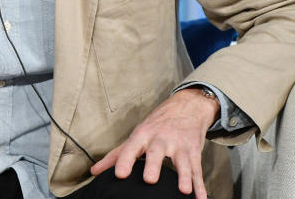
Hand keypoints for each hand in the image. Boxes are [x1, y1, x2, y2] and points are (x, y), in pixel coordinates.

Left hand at [90, 88, 219, 198]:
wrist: (187, 106)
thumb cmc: (157, 124)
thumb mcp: (136, 135)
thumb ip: (116, 155)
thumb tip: (95, 171)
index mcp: (143, 135)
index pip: (131, 148)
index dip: (124, 161)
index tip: (119, 174)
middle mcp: (161, 139)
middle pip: (156, 152)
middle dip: (154, 165)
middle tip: (149, 179)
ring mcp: (179, 145)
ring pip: (182, 162)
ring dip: (183, 176)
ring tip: (184, 191)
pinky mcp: (194, 152)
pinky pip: (197, 171)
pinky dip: (199, 186)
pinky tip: (200, 198)